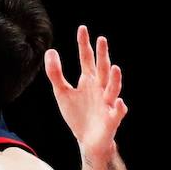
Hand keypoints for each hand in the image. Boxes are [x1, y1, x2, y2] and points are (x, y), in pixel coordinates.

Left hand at [44, 25, 128, 155]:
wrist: (88, 140)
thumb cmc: (78, 114)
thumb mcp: (62, 92)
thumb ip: (55, 73)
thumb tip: (50, 51)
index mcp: (88, 81)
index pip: (87, 59)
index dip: (84, 45)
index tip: (83, 28)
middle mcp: (100, 89)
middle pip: (102, 70)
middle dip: (102, 55)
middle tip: (102, 39)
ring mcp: (107, 103)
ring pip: (113, 89)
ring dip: (114, 80)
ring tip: (114, 68)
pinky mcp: (111, 120)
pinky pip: (117, 113)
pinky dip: (120, 108)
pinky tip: (119, 102)